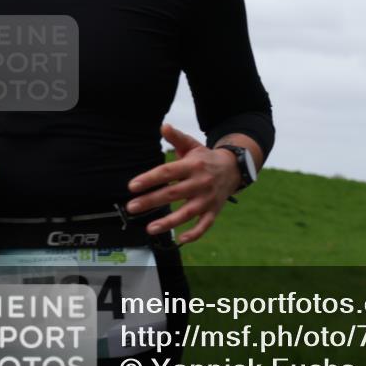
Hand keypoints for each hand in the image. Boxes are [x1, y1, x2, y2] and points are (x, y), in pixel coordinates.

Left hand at [125, 123, 241, 243]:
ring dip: (169, 222)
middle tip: (132, 207)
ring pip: (188, 212)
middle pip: (173, 193)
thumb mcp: (192, 145)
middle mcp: (201, 182)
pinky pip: (205, 225)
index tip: (133, 186)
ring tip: (150, 227)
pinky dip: (194, 233)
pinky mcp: (214, 210)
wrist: (233, 168)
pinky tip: (180, 239)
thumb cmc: (206, 158)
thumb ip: (176, 138)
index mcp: (193, 165)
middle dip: (151, 201)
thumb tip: (163, 126)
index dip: (150, 179)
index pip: (168, 172)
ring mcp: (208, 198)